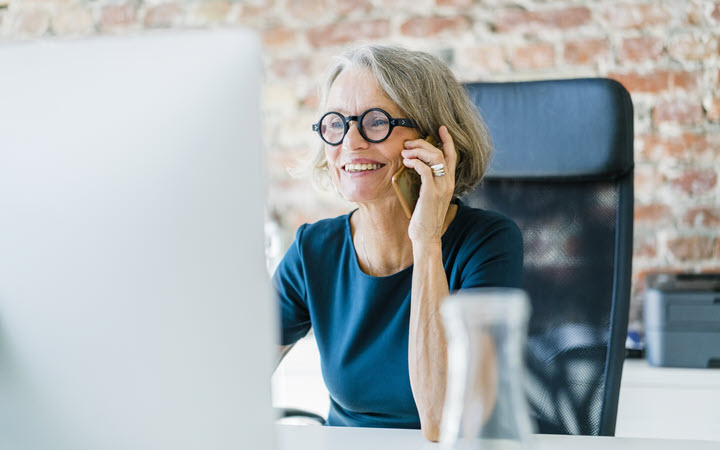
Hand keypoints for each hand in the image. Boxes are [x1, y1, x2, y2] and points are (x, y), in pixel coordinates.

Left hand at [401, 126, 456, 244]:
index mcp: (449, 183)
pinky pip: (425, 170)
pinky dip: (415, 162)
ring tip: (405, 152)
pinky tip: (407, 162)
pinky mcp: (431, 192)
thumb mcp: (429, 197)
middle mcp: (448, 183)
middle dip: (424, 144)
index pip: (452, 156)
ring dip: (418, 151)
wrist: (427, 237)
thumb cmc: (425, 218)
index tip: (441, 128)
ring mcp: (441, 187)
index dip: (448, 140)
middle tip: (408, 144)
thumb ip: (429, 183)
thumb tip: (417, 169)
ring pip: (434, 157)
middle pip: (441, 152)